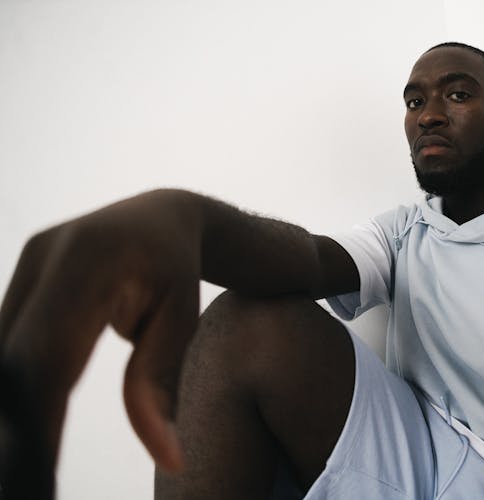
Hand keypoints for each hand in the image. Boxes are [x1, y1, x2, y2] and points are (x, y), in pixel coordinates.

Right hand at [0, 189, 201, 496]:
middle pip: (12, 358)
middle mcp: (45, 257)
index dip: (38, 418)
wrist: (163, 218)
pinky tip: (21, 424)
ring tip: (26, 462)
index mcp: (91, 262)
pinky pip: (6, 340)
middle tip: (30, 480)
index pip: (48, 355)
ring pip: (1, 352)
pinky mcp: (21, 277)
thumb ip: (160, 385)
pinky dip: (13, 385)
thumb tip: (168, 458)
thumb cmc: (180, 272)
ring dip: (10, 409)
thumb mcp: (182, 323)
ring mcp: (26, 264)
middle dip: (16, 426)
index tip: (41, 471)